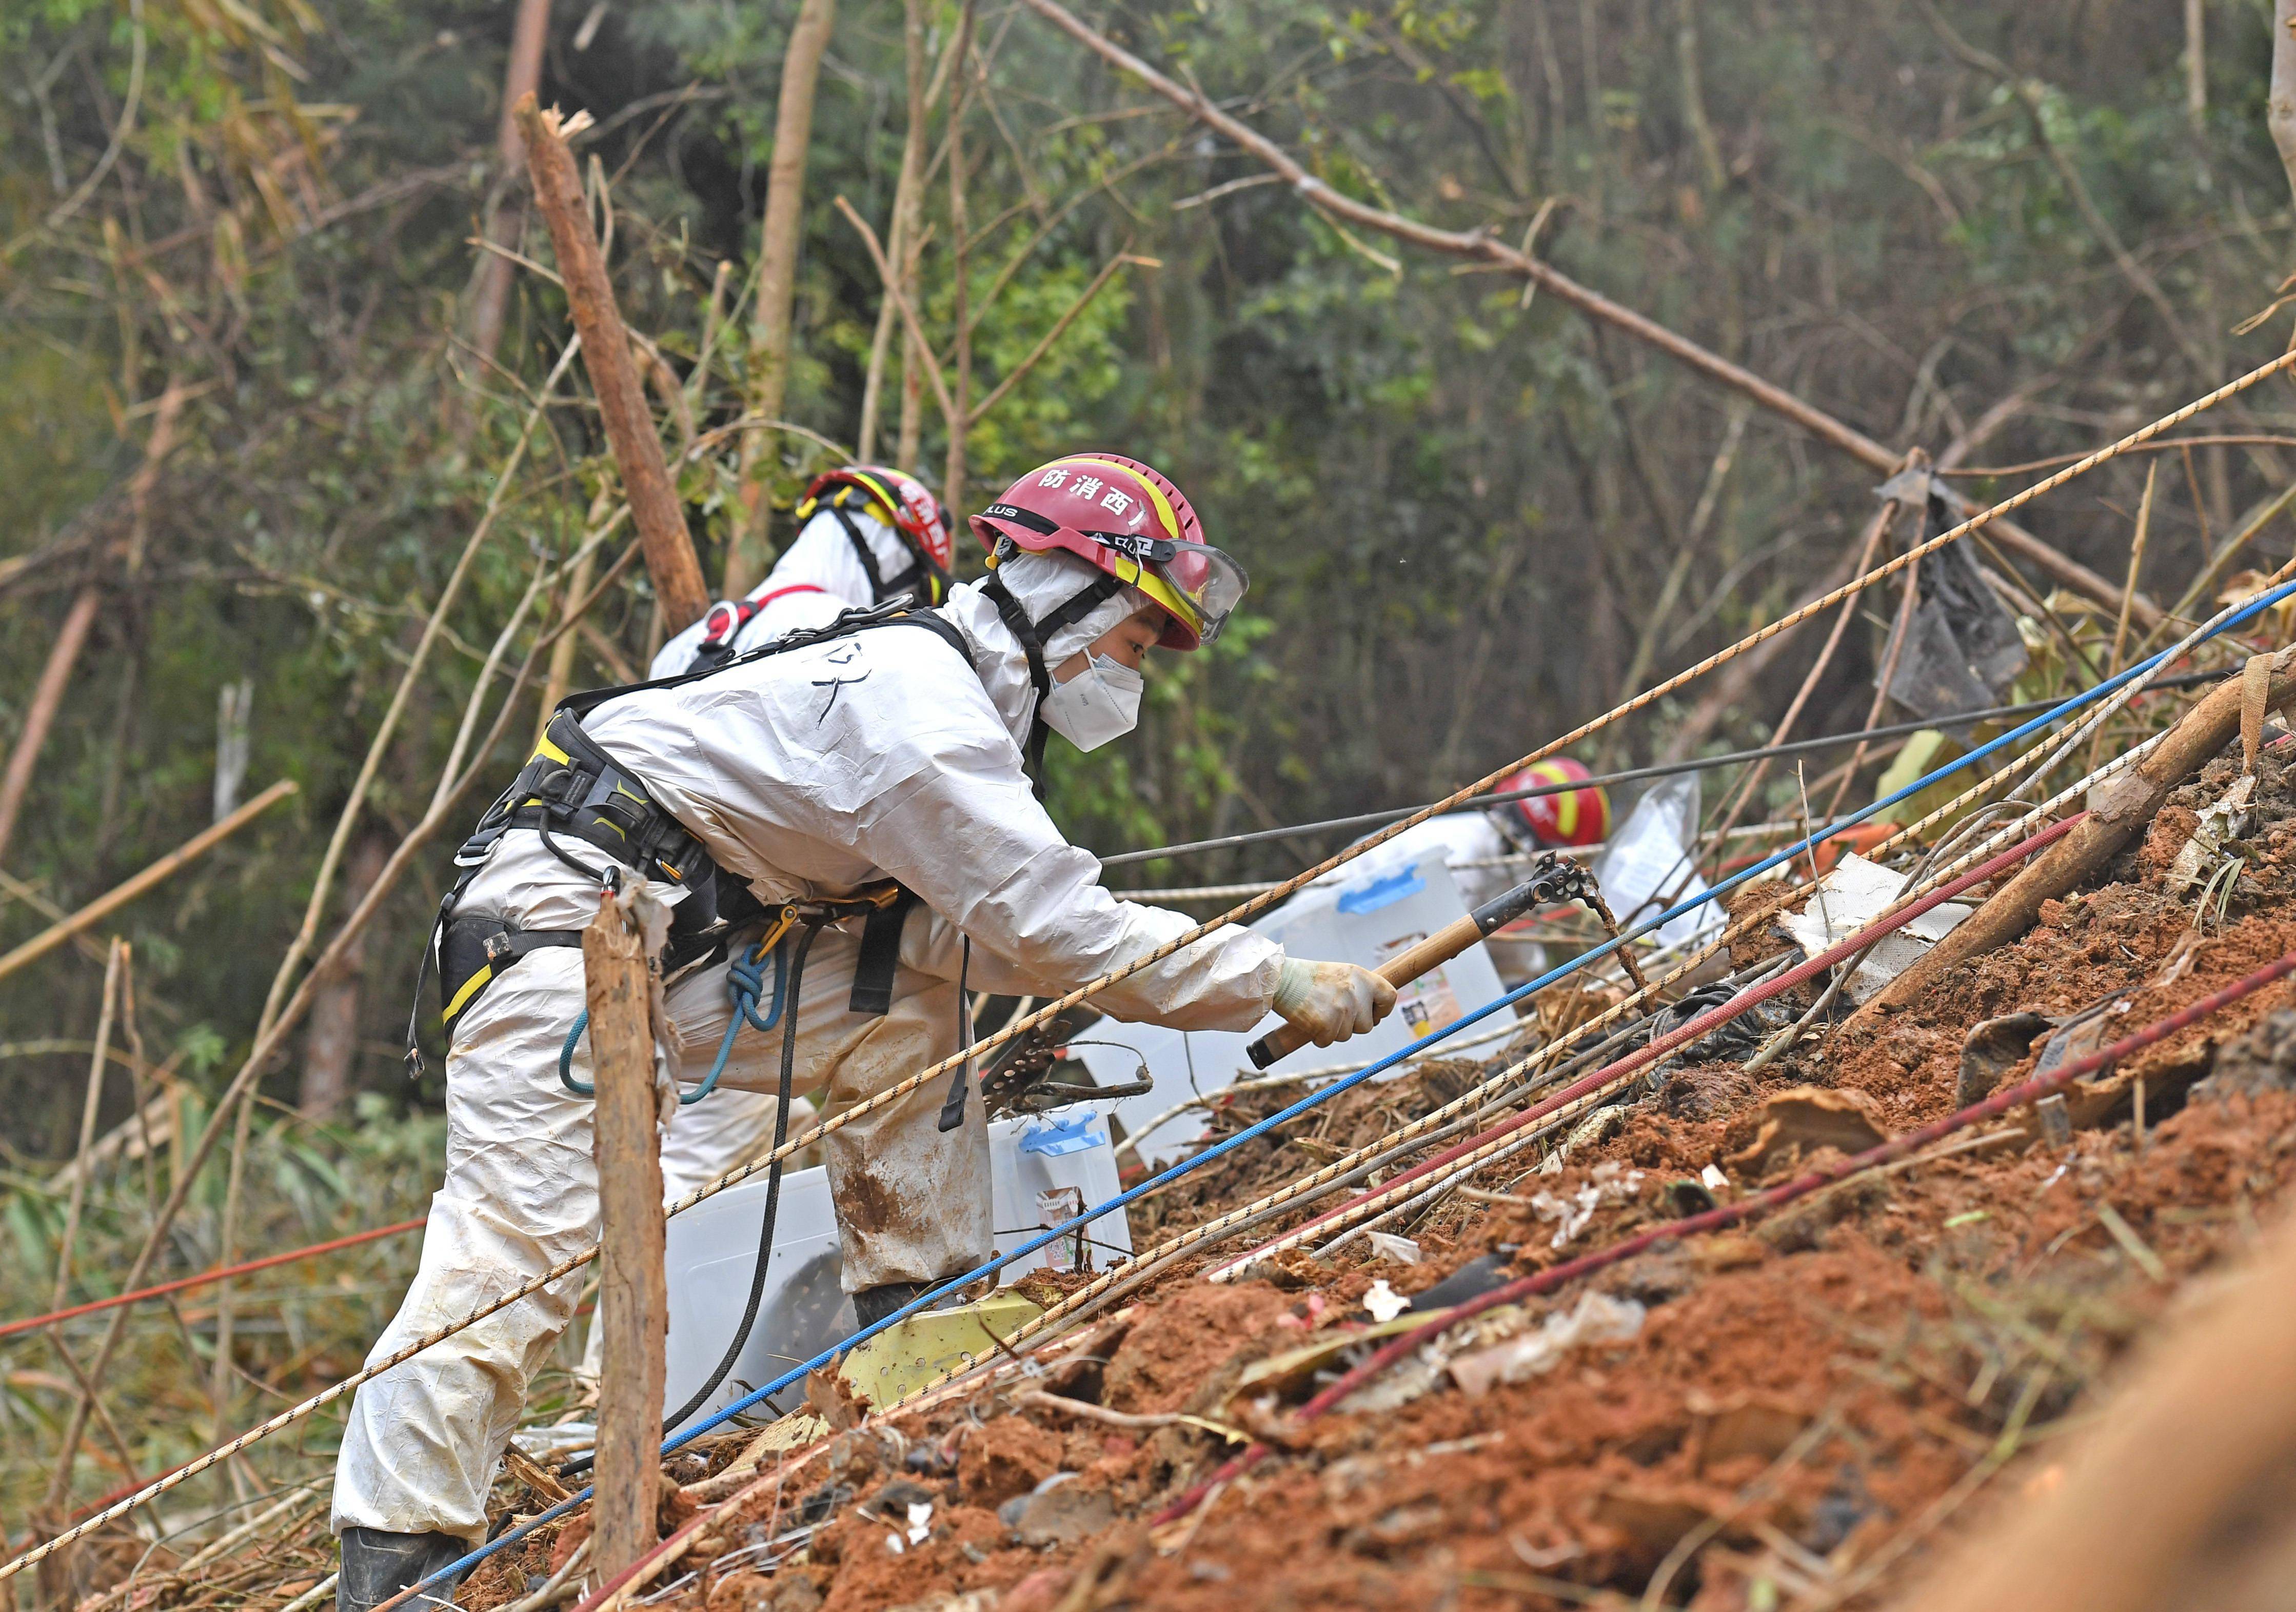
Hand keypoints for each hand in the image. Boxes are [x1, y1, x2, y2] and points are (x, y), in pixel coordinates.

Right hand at [1272, 957, 1397, 1046]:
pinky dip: (1318, 1037)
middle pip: (1367, 1025)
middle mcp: (1356, 992)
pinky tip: (1309, 1021)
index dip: (1382, 1010)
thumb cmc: (1309, 978)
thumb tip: (1374, 1013)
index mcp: (1362, 976)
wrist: (1280, 979)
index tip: (1372, 1014)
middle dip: (1352, 1025)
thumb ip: (1360, 989)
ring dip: (1333, 1030)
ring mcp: (1342, 1009)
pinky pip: (1328, 1041)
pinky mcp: (1327, 1024)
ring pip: (1347, 1035)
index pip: (1390, 997)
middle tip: (1333, 1013)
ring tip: (1318, 1012)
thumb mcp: (1341, 974)